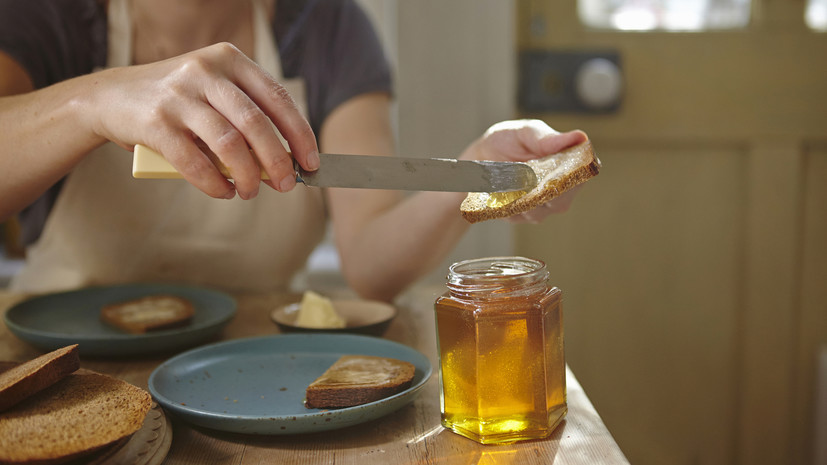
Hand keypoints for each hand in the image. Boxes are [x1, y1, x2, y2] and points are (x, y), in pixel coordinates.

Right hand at [85, 43, 317, 199]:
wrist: (109, 97)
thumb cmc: (176, 102)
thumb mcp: (213, 94)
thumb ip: (245, 120)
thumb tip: (281, 164)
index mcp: (229, 60)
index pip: (277, 98)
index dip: (299, 133)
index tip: (310, 161)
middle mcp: (205, 70)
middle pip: (255, 122)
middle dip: (277, 160)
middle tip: (286, 185)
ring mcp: (178, 94)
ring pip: (228, 142)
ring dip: (247, 175)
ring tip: (250, 192)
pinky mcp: (155, 122)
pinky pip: (194, 161)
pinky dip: (214, 183)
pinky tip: (223, 192)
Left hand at [460, 119, 588, 222]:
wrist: (481, 155)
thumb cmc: (509, 140)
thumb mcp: (526, 133)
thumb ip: (548, 138)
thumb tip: (580, 137)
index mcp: (567, 166)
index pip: (579, 178)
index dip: (570, 180)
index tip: (553, 175)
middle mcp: (558, 190)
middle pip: (560, 202)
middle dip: (543, 194)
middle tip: (526, 181)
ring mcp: (539, 206)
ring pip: (537, 212)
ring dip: (522, 200)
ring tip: (508, 184)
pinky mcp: (519, 215)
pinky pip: (516, 216)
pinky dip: (507, 206)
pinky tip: (498, 194)